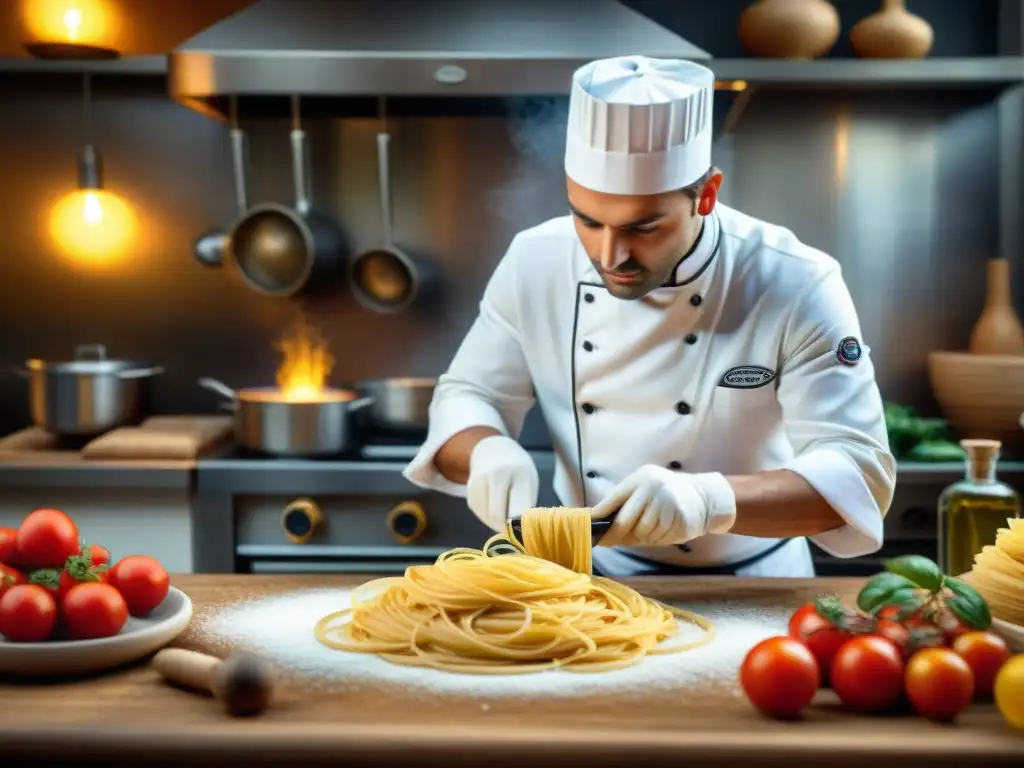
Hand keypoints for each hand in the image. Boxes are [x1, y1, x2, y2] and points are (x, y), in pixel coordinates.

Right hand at [467, 436, 538, 532]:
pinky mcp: (469, 490)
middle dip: (506, 528)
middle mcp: (496, 475)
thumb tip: (518, 532)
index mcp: (519, 474)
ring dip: (496, 523)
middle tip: (514, 530)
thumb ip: (525, 505)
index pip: (518, 508)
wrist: (493, 450)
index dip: (520, 526)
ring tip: (505, 514)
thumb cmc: (518, 471)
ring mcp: (480, 481)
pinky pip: (479, 513)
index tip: (524, 533)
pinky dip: (487, 516)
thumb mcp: (529, 482)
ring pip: (487, 517)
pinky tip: (494, 507)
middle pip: (498, 515)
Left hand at [591, 466, 736, 547]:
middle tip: (607, 542)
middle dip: (614, 535)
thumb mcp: (643, 490)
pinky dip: (656, 539)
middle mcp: (653, 488)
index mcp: (640, 479)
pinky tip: (662, 531)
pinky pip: (658, 539)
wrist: (701, 496)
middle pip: (624, 522)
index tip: (590, 529)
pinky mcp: (679, 518)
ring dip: (640, 538)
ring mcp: (667, 503)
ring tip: (648, 530)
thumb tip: (599, 526)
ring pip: (642, 533)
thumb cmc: (663, 495)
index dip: (599, 517)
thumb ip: (624, 504)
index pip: (613, 500)